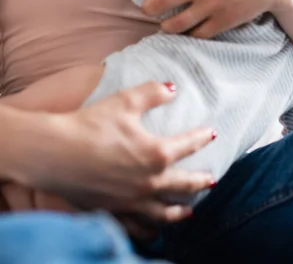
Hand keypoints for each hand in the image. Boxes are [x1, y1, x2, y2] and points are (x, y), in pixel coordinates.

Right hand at [10, 82, 215, 219]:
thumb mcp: (124, 101)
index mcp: (156, 154)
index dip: (202, 138)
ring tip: (189, 212)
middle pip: (183, 185)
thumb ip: (152, 93)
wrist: (54, 153)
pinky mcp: (112, 211)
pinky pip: (138, 226)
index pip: (188, 145)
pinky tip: (153, 230)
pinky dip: (150, 229)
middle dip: (200, 182)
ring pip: (164, 212)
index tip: (212, 134)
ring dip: (180, 211)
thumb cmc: (90, 125)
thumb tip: (172, 88)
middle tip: (211, 181)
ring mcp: (131, 201)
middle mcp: (149, 182)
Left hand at [131, 0, 292, 37]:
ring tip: (164, 25)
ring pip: (174, 24)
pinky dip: (189, 35)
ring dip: (165, 26)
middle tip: (147, 9)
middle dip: (147, 8)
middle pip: (158, 2)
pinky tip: (188, 32)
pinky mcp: (222, 21)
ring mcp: (210, 4)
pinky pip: (196, 34)